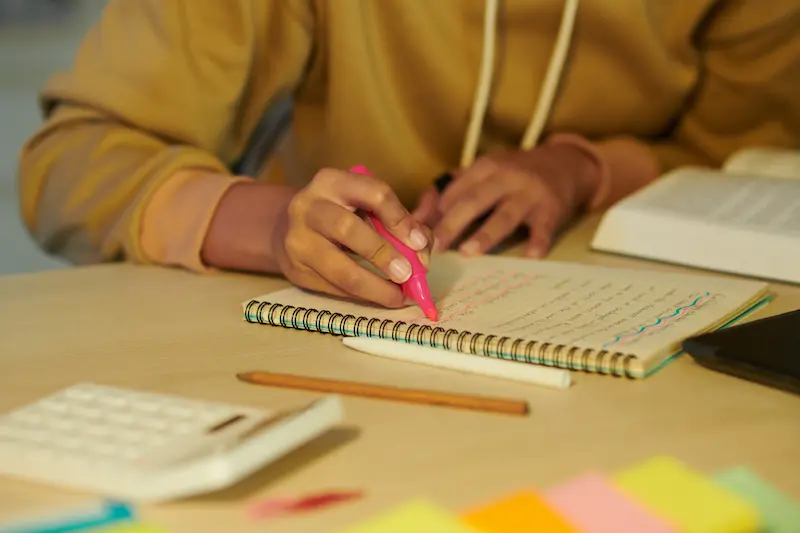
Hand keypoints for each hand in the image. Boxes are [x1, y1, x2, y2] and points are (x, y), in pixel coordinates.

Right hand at [273, 168, 431, 307]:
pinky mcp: (295, 270)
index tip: (419, 244)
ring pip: (340, 269)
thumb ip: (397, 221)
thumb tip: (422, 253)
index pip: (373, 193)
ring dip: (375, 287)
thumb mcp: (363, 205)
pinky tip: (378, 298)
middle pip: (348, 228)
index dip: (400, 219)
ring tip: (397, 297)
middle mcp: (309, 207)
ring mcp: (298, 240)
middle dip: (382, 253)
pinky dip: (361, 296)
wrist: (287, 228)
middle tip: (407, 274)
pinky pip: (334, 288)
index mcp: (332, 182)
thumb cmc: (340, 214)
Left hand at [432, 143, 599, 256]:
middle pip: (474, 202)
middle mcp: (507, 178)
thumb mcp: (484, 173)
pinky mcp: (551, 211)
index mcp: (485, 168)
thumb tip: (415, 216)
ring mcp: (530, 195)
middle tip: (433, 247)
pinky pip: (543, 229)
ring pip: (505, 216)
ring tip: (467, 251)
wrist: (565, 164)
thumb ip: (450, 192)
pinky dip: (537, 243)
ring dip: (486, 234)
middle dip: (452, 224)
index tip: (417, 235)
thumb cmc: (515, 174)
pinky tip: (529, 257)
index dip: (435, 214)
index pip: (454, 192)